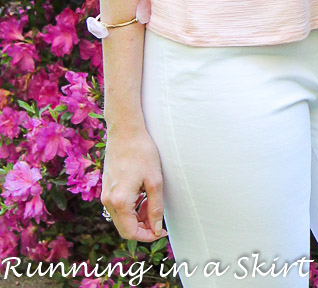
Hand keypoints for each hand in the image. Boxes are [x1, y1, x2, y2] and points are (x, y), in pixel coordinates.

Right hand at [101, 124, 166, 242]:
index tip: (160, 231)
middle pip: (124, 228)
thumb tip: (156, 228)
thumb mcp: (155, 181)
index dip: (147, 236)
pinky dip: (130, 207)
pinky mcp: (106, 187)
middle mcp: (108, 201)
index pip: (130, 232)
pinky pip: (118, 206)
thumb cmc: (142, 152)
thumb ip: (155, 208)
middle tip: (157, 215)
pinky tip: (142, 193)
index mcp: (120, 201)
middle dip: (142, 226)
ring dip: (137, 216)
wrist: (125, 131)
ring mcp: (105, 194)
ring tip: (151, 199)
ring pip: (121, 218)